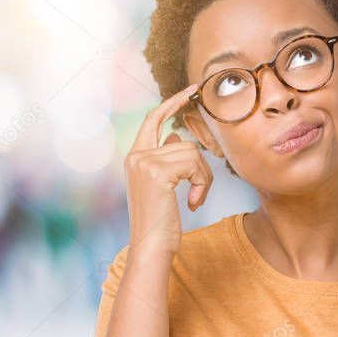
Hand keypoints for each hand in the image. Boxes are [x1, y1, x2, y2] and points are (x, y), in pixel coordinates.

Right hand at [123, 84, 213, 258]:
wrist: (151, 246)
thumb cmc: (161, 221)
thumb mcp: (163, 185)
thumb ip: (167, 158)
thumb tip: (178, 135)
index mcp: (135, 157)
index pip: (154, 118)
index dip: (173, 102)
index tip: (192, 90)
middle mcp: (135, 156)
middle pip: (185, 142)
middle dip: (201, 167)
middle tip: (199, 190)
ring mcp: (144, 162)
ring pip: (193, 154)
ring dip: (203, 179)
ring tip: (194, 200)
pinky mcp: (157, 171)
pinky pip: (195, 165)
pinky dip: (202, 185)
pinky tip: (193, 203)